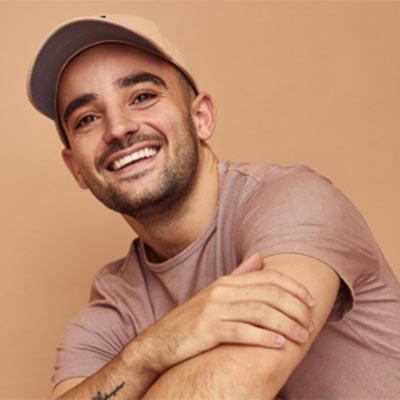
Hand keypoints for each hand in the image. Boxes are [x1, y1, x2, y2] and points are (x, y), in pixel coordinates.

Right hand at [134, 253, 314, 373]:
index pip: (269, 277)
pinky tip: (279, 345)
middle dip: (296, 308)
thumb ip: (239, 275)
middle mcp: (222, 291)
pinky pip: (242, 332)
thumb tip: (260, 257)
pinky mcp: (206, 330)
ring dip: (286, 325)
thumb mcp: (215, 294)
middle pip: (269, 293)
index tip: (311, 301)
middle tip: (310, 323)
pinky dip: (264, 338)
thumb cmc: (192, 320)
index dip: (294, 287)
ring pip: (260, 313)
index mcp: (227, 282)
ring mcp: (213, 310)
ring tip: (302, 337)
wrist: (159, 341)